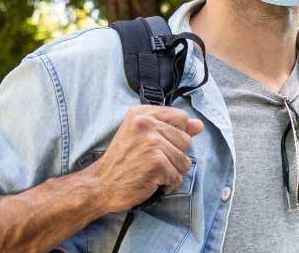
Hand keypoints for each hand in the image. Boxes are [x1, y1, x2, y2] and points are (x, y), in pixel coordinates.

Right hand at [81, 105, 202, 212]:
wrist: (99, 185)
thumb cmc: (122, 162)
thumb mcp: (142, 136)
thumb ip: (171, 128)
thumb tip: (199, 125)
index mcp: (141, 113)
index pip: (181, 117)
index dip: (176, 134)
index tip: (158, 144)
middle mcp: (146, 123)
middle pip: (186, 140)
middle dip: (174, 156)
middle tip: (149, 161)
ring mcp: (152, 143)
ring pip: (185, 161)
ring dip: (171, 172)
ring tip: (149, 172)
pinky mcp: (156, 163)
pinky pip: (178, 177)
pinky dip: (167, 185)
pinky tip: (150, 182)